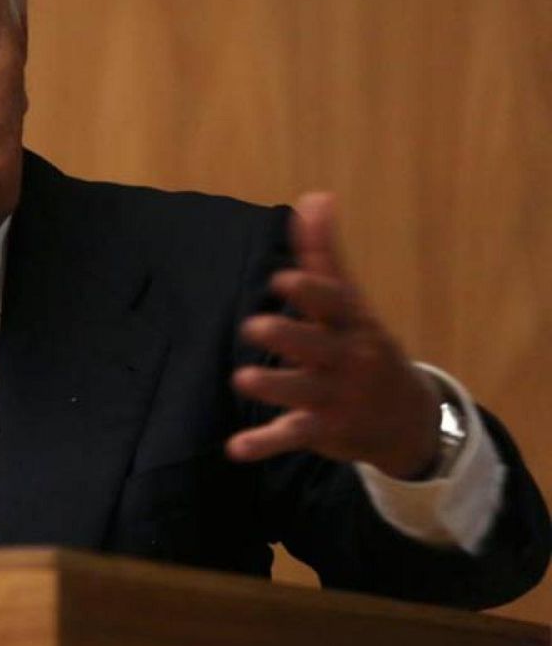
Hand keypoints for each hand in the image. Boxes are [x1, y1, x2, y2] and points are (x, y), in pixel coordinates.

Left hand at [227, 192, 441, 478]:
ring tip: (241, 379)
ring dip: (274, 387)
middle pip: (318, 347)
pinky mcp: (322, 430)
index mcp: (352, 324)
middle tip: (253, 325)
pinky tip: (236, 448)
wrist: (409, 417)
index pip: (333, 304)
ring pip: (302, 392)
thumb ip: (323, 255)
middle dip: (288, 337)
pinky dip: (264, 444)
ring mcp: (336, 397)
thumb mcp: (349, 302)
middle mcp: (347, 360)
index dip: (310, 292)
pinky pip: (292, 437)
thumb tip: (313, 197)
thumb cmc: (363, 345)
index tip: (282, 278)